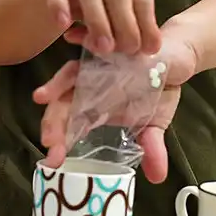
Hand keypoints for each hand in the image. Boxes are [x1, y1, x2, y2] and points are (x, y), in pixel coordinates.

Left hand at [33, 23, 198, 182]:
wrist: (173, 56)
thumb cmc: (156, 91)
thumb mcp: (156, 123)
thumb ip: (151, 147)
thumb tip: (157, 178)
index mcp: (93, 107)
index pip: (70, 127)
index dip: (60, 142)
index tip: (53, 161)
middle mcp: (87, 87)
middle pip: (62, 104)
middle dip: (53, 121)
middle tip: (48, 140)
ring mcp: (94, 65)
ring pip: (69, 75)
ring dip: (56, 85)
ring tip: (42, 97)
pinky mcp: (107, 43)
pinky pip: (89, 39)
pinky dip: (81, 38)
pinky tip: (71, 38)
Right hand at [46, 0, 161, 55]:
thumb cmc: (105, 2)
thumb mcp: (126, 11)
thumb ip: (136, 26)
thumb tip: (151, 48)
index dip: (145, 24)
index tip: (146, 49)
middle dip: (124, 24)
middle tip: (126, 50)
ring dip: (98, 21)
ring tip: (103, 48)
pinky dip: (60, 8)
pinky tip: (64, 27)